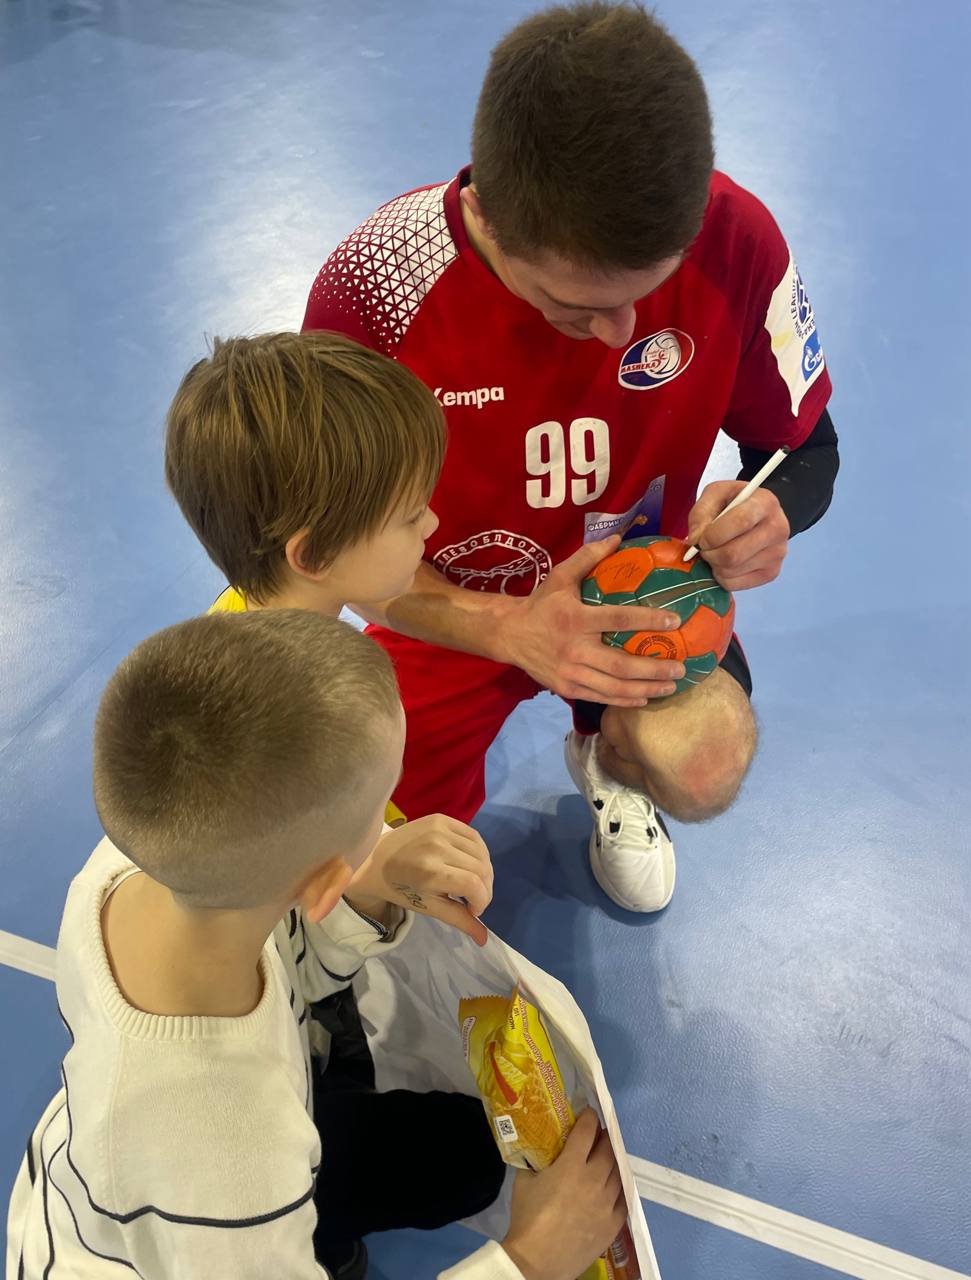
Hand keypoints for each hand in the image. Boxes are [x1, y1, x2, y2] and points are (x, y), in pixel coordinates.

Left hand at [344, 815, 492, 945]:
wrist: (374, 859)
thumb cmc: (399, 888)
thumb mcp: (428, 907)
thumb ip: (459, 920)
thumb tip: (485, 939)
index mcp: (430, 872)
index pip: (474, 885)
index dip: (482, 901)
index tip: (473, 910)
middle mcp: (437, 846)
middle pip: (482, 869)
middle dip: (485, 889)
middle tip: (474, 899)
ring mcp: (439, 829)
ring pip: (482, 852)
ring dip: (485, 871)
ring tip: (473, 882)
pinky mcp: (441, 818)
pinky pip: (473, 835)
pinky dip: (478, 852)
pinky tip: (470, 863)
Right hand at [495, 537, 684, 706]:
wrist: (509, 634)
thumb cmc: (541, 604)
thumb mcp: (560, 576)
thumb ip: (588, 557)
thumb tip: (618, 537)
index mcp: (575, 619)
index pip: (618, 619)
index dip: (648, 620)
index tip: (674, 621)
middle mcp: (574, 649)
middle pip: (621, 665)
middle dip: (654, 669)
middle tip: (680, 668)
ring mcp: (570, 672)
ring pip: (614, 687)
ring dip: (645, 689)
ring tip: (670, 687)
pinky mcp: (566, 688)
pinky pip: (600, 698)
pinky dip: (624, 700)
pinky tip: (644, 697)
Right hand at [502, 1110, 626, 1279]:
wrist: (536, 1261)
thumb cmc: (527, 1218)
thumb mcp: (524, 1181)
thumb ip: (537, 1159)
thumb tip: (541, 1147)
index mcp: (571, 1165)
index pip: (588, 1131)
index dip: (590, 1118)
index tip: (589, 1114)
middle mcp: (594, 1179)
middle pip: (607, 1148)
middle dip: (603, 1137)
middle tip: (598, 1135)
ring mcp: (607, 1202)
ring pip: (618, 1171)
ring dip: (612, 1160)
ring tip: (606, 1158)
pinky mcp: (613, 1223)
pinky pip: (623, 1198)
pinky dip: (619, 1186)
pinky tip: (613, 1184)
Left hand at [687, 481, 789, 589]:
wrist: (758, 516)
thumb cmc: (733, 503)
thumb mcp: (715, 495)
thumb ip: (701, 512)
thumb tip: (695, 540)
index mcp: (765, 503)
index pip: (741, 522)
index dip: (713, 535)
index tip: (701, 539)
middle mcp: (777, 529)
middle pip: (734, 554)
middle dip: (710, 554)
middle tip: (704, 549)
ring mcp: (777, 554)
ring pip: (732, 571)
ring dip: (714, 565)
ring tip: (715, 553)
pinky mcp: (771, 573)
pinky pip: (734, 584)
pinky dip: (721, 577)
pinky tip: (724, 564)